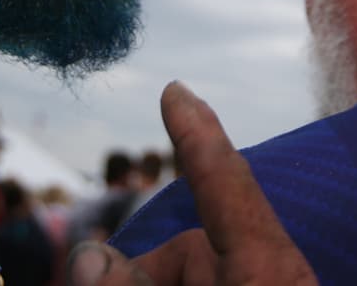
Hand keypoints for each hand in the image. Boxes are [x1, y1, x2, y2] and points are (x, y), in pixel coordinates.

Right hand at [67, 81, 316, 285]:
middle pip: (187, 251)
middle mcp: (272, 274)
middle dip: (136, 272)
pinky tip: (141, 285)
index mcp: (266, 266)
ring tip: (110, 285)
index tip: (176, 90)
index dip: (195, 134)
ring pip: (194, 273)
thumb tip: (87, 258)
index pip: (223, 180)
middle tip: (84, 278)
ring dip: (149, 282)